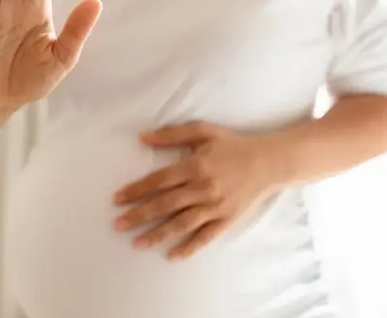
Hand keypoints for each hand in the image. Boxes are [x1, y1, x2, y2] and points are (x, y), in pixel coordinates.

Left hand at [112, 121, 282, 259]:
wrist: (269, 163)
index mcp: (195, 166)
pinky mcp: (227, 220)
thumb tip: (143, 137)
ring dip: (157, 234)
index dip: (136, 190)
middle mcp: (203, 188)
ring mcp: (215, 207)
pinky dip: (188, 247)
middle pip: (164, 204)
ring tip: (137, 243)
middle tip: (117, 225)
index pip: (158, 181)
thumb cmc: (232, 145)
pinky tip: (171, 255)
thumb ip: (172, 134)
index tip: (117, 199)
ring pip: (181, 224)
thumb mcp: (203, 131)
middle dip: (138, 216)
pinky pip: (205, 237)